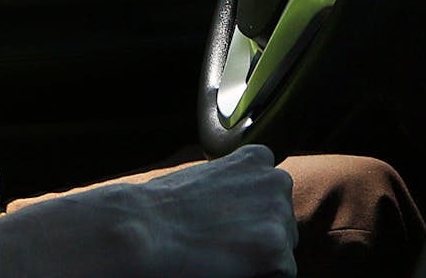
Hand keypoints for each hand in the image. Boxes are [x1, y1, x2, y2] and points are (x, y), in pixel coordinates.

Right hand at [133, 144, 296, 277]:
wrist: (144, 227)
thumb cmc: (162, 206)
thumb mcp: (205, 177)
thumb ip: (234, 185)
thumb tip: (247, 207)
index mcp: (257, 159)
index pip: (270, 195)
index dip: (246, 213)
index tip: (221, 220)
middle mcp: (276, 181)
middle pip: (281, 223)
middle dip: (258, 235)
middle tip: (218, 240)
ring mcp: (278, 215)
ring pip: (281, 249)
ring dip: (258, 255)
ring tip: (219, 250)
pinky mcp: (277, 250)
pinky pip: (280, 273)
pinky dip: (257, 274)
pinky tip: (226, 263)